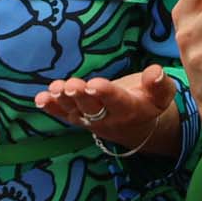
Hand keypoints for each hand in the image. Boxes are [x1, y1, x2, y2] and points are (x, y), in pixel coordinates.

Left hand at [34, 68, 175, 151]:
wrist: (138, 128)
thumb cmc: (149, 103)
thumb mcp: (161, 95)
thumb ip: (159, 84)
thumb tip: (156, 71)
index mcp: (130, 109)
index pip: (117, 101)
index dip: (106, 93)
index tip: (95, 83)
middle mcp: (108, 118)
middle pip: (92, 107)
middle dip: (81, 96)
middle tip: (72, 86)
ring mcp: (90, 120)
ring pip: (75, 111)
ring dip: (62, 100)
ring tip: (55, 88)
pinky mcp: (78, 119)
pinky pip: (63, 115)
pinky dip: (50, 107)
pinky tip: (39, 98)